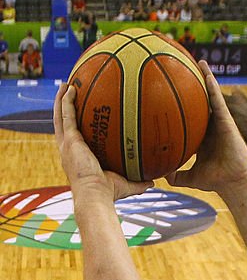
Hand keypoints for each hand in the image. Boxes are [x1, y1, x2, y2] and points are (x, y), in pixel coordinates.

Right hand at [53, 83, 147, 201]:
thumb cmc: (108, 194)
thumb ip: (138, 182)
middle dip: (64, 107)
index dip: (74, 126)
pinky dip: (66, 101)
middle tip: (69, 92)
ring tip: (66, 84)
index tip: (79, 114)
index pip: (74, 137)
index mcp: (77, 157)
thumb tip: (153, 181)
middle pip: (63, 123)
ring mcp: (66, 144)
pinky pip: (65, 115)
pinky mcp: (69, 140)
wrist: (95, 195)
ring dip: (61, 99)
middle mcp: (68, 149)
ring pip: (60, 116)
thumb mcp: (125, 185)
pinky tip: (70, 88)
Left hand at [166, 62, 246, 192]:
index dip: (184, 105)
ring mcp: (220, 122)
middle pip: (202, 102)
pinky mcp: (227, 121)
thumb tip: (160, 175)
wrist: (233, 183)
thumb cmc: (216, 181)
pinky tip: (206, 73)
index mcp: (203, 137)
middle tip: (184, 68)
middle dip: (195, 86)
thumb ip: (177, 175)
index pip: (192, 117)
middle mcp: (212, 127)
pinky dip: (213, 86)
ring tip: (198, 61)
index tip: (172, 93)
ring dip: (206, 78)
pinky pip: (218, 100)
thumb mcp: (191, 177)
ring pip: (212, 96)